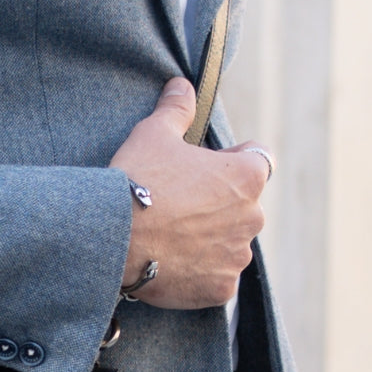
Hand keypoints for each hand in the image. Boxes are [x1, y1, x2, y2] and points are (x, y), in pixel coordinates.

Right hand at [109, 78, 271, 309]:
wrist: (114, 238)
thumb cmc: (138, 179)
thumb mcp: (154, 133)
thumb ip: (176, 108)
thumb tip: (181, 84)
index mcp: (247, 176)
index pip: (258, 159)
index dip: (231, 159)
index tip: (204, 166)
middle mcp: (253, 217)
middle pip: (242, 204)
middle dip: (218, 203)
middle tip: (177, 203)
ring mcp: (238, 255)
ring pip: (230, 241)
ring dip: (210, 237)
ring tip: (170, 235)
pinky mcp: (221, 287)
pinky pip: (216, 276)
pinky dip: (200, 270)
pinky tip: (171, 262)